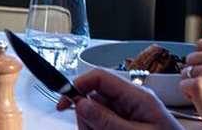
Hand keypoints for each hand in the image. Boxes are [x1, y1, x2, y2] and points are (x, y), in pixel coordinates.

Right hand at [57, 69, 182, 129]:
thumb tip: (81, 103)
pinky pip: (103, 123)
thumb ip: (108, 121)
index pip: (100, 77)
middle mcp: (131, 100)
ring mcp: (129, 112)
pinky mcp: (127, 123)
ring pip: (95, 113)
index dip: (78, 85)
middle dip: (86, 116)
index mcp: (137, 95)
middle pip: (94, 97)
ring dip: (92, 126)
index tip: (64, 101)